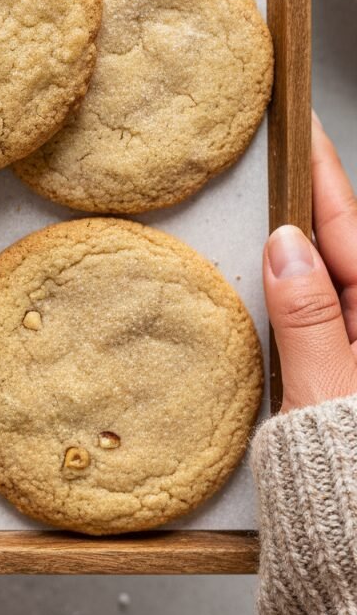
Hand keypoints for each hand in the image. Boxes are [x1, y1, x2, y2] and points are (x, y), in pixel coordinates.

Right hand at [264, 113, 356, 413]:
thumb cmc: (351, 486)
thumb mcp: (327, 394)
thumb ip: (308, 317)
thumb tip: (286, 243)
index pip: (351, 230)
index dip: (321, 175)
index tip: (300, 128)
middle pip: (345, 250)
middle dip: (309, 201)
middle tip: (276, 152)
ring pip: (332, 283)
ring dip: (301, 246)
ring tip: (267, 201)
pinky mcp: (345, 381)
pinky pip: (322, 319)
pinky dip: (297, 293)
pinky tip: (273, 278)